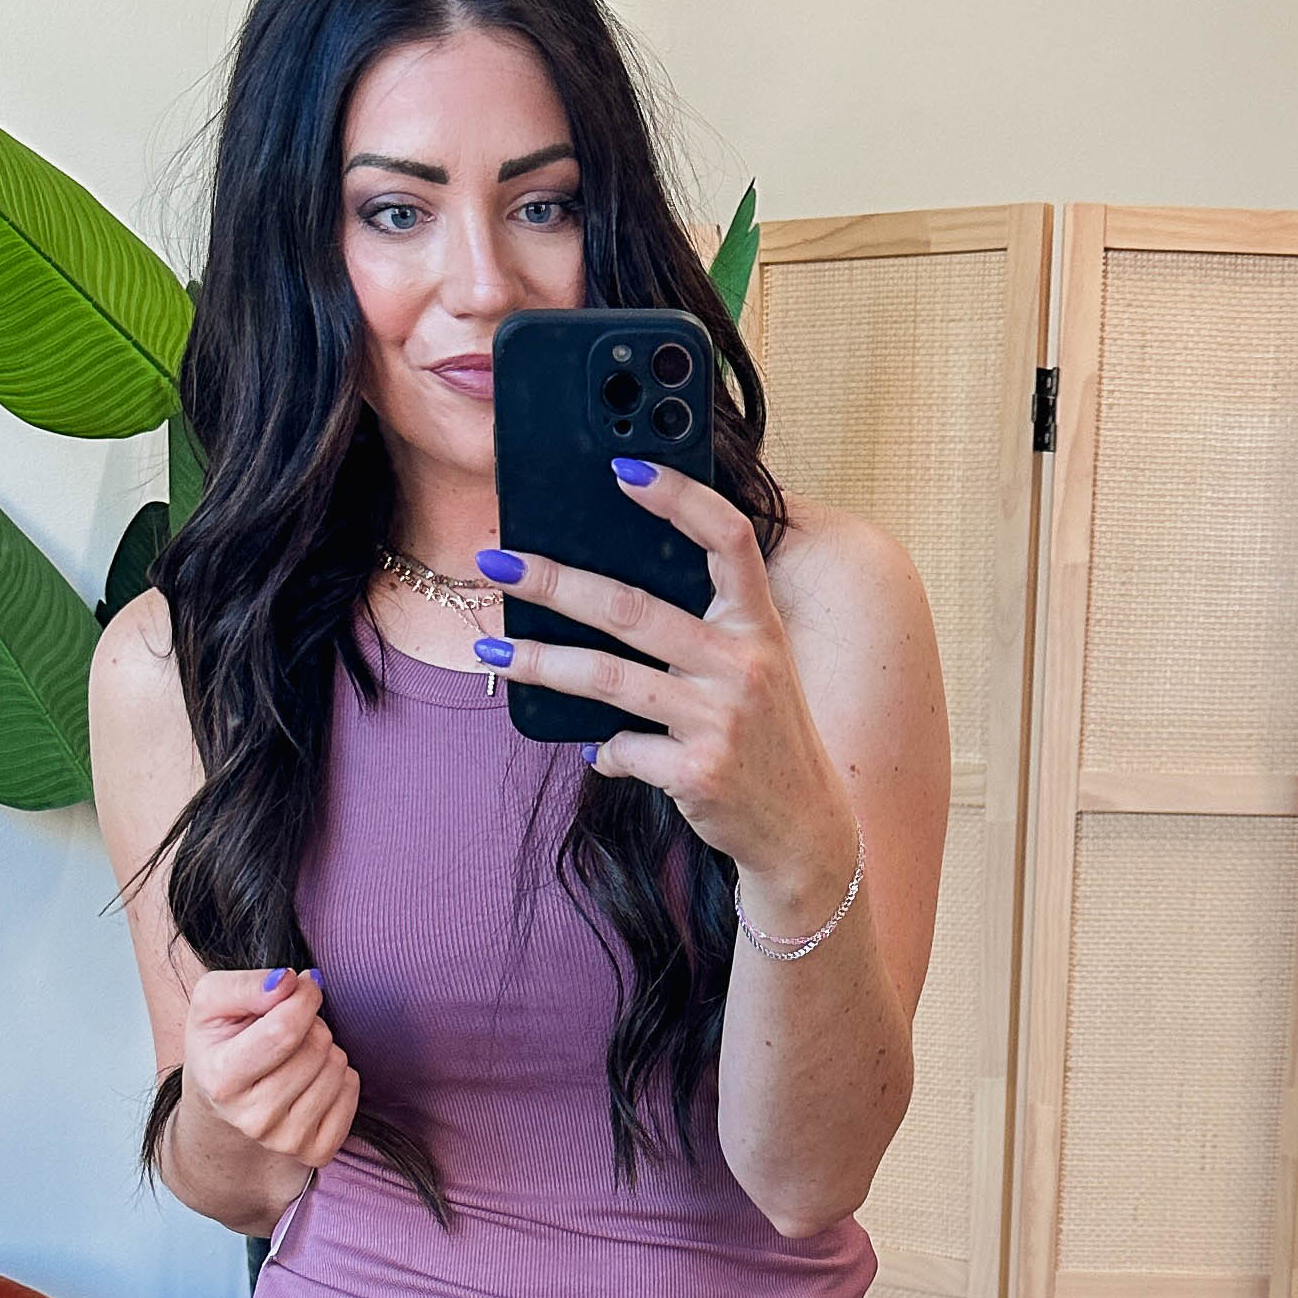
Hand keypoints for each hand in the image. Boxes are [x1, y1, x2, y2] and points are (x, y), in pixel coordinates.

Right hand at [178, 967, 361, 1174]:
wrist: (223, 1100)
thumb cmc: (221, 1041)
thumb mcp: (212, 1001)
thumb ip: (247, 985)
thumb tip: (289, 981)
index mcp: (221, 1079)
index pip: (284, 1030)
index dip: (304, 998)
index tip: (303, 986)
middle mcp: (252, 1118)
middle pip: (316, 1048)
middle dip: (313, 1024)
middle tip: (290, 1030)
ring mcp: (284, 1140)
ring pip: (338, 1069)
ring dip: (326, 1049)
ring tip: (299, 1054)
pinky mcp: (315, 1152)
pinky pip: (352, 1094)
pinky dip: (341, 1077)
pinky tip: (313, 1078)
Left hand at [475, 464, 858, 933]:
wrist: (804, 829)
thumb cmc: (765, 738)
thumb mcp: (755, 671)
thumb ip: (705, 631)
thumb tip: (606, 598)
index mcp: (758, 626)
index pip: (728, 539)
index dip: (680, 498)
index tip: (625, 468)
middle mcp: (744, 665)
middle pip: (631, 607)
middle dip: (553, 582)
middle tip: (498, 565)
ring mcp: (720, 720)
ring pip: (608, 677)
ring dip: (541, 663)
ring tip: (493, 653)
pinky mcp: (697, 772)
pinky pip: (622, 749)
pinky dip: (601, 749)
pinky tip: (591, 748)